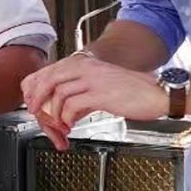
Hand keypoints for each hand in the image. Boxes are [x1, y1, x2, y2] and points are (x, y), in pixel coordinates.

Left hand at [20, 54, 166, 150]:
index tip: (32, 103)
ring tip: (58, 126)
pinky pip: (71, 105)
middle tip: (37, 115)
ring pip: (57, 93)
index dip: (34, 88)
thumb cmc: (134, 92)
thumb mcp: (101, 88)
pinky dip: (65, 118)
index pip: (47, 70)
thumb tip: (64, 112)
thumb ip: (81, 96)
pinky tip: (69, 126)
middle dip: (37, 100)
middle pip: (47, 79)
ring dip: (53, 114)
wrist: (158, 92)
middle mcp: (85, 68)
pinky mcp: (100, 94)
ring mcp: (92, 79)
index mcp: (83, 64)